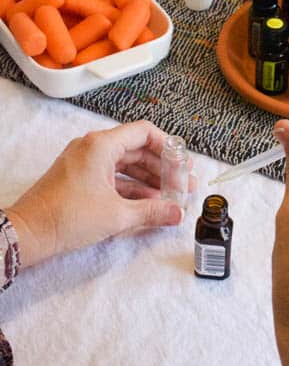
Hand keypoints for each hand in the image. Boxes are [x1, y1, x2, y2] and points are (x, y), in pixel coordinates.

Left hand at [5, 122, 191, 268]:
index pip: (144, 132)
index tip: (182, 163)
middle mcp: (93, 147)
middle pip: (138, 148)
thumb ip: (152, 211)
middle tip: (182, 183)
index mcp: (101, 145)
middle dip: (162, 167)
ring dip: (149, 178)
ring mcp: (85, 162)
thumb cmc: (65, 217)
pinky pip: (113, 175)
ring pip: (126, 163)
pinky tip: (149, 202)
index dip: (168, 147)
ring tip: (170, 196)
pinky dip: (131, 186)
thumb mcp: (117, 215)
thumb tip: (176, 212)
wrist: (29, 233)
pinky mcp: (81, 177)